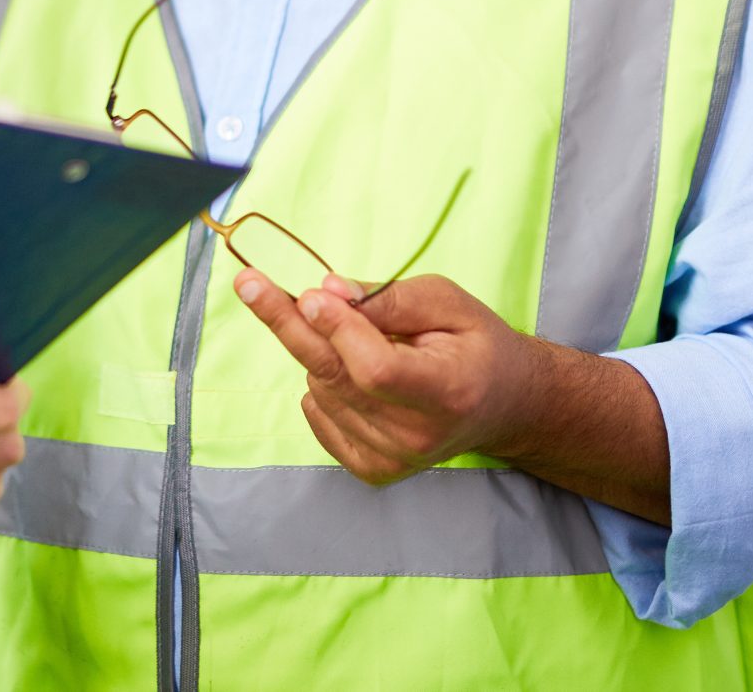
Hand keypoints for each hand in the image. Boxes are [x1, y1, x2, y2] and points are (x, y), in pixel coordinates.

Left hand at [235, 269, 543, 483]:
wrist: (502, 406)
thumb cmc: (474, 345)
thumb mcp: (447, 302)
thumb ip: (388, 298)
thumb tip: (325, 292)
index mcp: (447, 392)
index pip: (375, 369)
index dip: (339, 331)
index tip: (311, 293)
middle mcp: (418, 436)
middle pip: (335, 378)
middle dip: (288, 324)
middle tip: (250, 283)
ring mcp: (393, 458)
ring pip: (321, 389)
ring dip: (321, 350)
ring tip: (360, 338)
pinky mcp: (372, 468)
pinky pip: (317, 414)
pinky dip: (321, 384)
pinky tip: (350, 372)